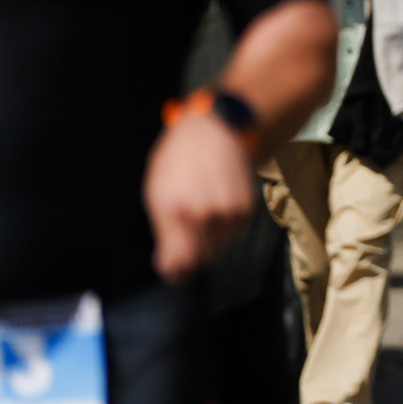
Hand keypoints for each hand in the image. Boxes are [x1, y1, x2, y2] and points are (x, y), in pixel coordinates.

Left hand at [144, 111, 256, 281]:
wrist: (216, 130)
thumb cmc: (178, 160)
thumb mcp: (156, 193)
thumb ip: (164, 234)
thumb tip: (167, 267)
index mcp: (173, 211)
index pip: (179, 263)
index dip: (176, 273)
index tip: (174, 272)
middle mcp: (203, 215)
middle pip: (200, 259)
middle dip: (191, 254)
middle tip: (185, 234)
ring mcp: (227, 213)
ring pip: (217, 248)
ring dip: (208, 239)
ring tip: (200, 210)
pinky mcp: (245, 210)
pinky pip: (232, 234)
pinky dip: (223, 227)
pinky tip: (215, 205)